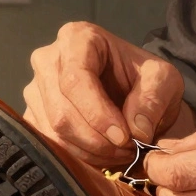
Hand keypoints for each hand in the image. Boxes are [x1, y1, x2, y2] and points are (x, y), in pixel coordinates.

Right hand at [23, 22, 195, 165]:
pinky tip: (102, 154)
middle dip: (97, 139)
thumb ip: (152, 101)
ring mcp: (35, 89)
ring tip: (120, 152)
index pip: (75, 80)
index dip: (97, 114)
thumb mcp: (163, 81)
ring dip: (90, 151)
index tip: (124, 137)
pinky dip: (79, 157)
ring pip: (54, 132)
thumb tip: (136, 132)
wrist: (132, 91)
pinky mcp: (33, 115)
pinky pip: (49, 144)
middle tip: (128, 149)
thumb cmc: (144, 78)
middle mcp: (47, 60)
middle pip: (61, 111)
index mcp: (77, 38)